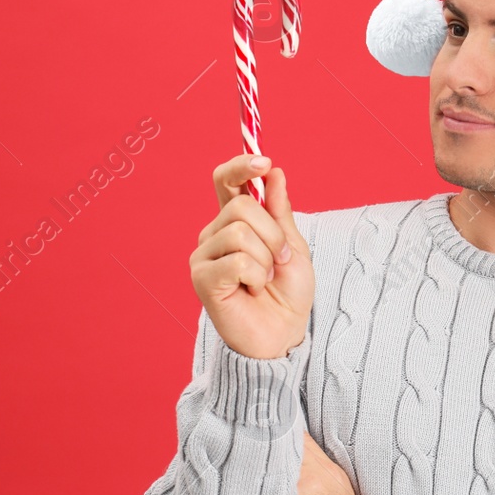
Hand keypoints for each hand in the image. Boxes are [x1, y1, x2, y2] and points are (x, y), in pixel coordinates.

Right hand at [190, 155, 313, 360]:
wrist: (284, 333)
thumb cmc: (287, 293)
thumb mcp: (292, 246)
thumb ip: (279, 212)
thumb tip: (274, 172)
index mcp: (234, 222)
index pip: (226, 181)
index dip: (241, 165)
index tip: (263, 160)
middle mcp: (214, 234)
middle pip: (241, 206)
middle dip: (272, 233)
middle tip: (279, 261)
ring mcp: (204, 256)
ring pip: (240, 233)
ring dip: (266, 258)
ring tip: (265, 280)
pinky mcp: (202, 279)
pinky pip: (237, 261)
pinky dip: (256, 276)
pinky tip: (253, 290)